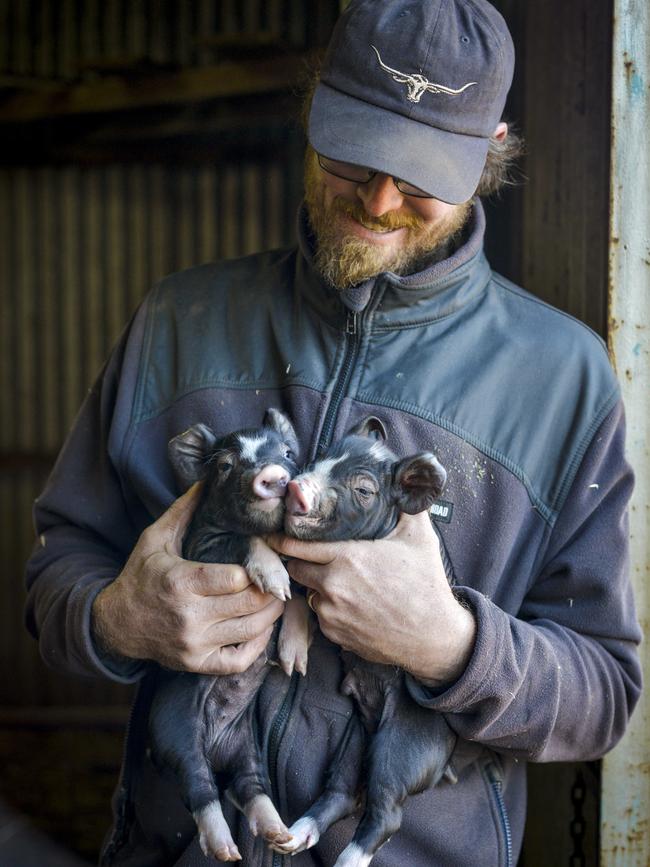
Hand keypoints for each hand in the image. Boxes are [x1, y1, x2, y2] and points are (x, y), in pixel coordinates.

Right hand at [92, 484, 283, 673]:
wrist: (116, 625)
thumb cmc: (140, 577)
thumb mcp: (155, 539)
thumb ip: (183, 511)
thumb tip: (207, 482)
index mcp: (180, 582)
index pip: (236, 578)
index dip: (255, 568)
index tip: (262, 557)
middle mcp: (189, 616)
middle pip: (250, 603)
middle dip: (270, 588)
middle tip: (280, 576)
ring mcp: (194, 644)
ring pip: (252, 630)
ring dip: (271, 612)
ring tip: (275, 596)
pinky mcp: (197, 664)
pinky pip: (240, 660)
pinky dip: (258, 644)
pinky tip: (261, 627)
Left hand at [269, 511, 475, 685]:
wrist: (433, 636)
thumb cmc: (426, 584)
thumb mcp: (419, 538)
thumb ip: (405, 507)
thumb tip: (404, 480)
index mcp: (348, 557)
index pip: (297, 546)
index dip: (281, 539)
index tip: (270, 534)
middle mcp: (333, 585)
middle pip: (297, 569)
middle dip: (302, 562)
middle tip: (315, 557)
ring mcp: (331, 613)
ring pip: (310, 593)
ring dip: (319, 586)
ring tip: (342, 582)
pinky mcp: (335, 634)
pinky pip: (322, 616)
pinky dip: (330, 609)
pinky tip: (352, 604)